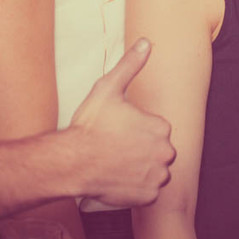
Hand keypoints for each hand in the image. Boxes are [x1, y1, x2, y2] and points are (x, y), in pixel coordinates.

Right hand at [63, 39, 175, 206]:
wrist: (73, 162)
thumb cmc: (90, 125)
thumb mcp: (109, 88)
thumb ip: (130, 65)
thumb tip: (145, 42)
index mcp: (161, 126)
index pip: (157, 129)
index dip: (136, 130)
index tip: (118, 132)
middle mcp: (165, 152)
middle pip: (159, 151)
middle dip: (142, 150)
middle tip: (117, 149)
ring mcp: (157, 176)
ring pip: (155, 171)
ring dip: (142, 169)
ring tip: (117, 164)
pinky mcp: (148, 197)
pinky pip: (148, 192)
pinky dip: (136, 188)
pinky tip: (119, 179)